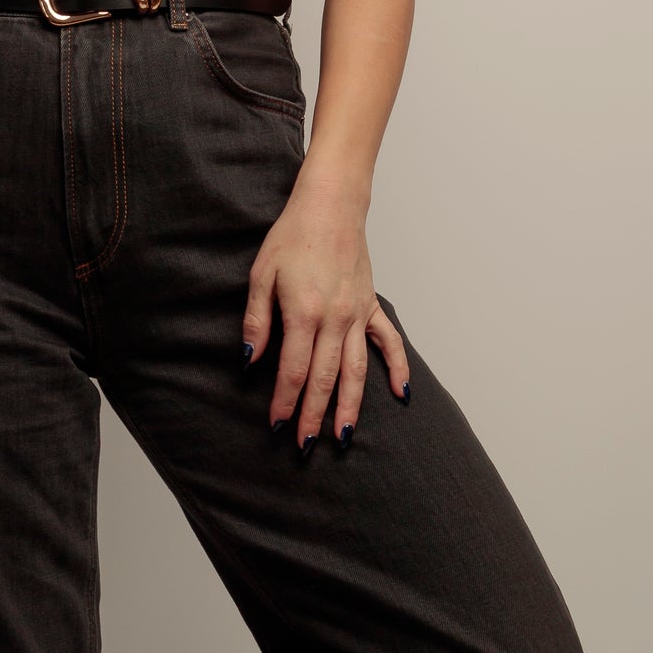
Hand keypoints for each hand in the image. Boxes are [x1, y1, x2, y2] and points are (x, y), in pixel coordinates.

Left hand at [242, 168, 409, 445]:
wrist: (330, 206)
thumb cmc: (291, 237)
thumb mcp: (261, 275)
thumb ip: (257, 321)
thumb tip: (250, 360)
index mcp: (304, 312)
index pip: (293, 370)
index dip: (285, 401)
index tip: (277, 425)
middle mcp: (335, 318)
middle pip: (324, 378)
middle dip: (314, 415)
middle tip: (305, 446)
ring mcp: (357, 314)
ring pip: (356, 370)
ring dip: (350, 406)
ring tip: (344, 437)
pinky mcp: (371, 306)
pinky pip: (389, 342)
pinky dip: (397, 369)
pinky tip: (401, 395)